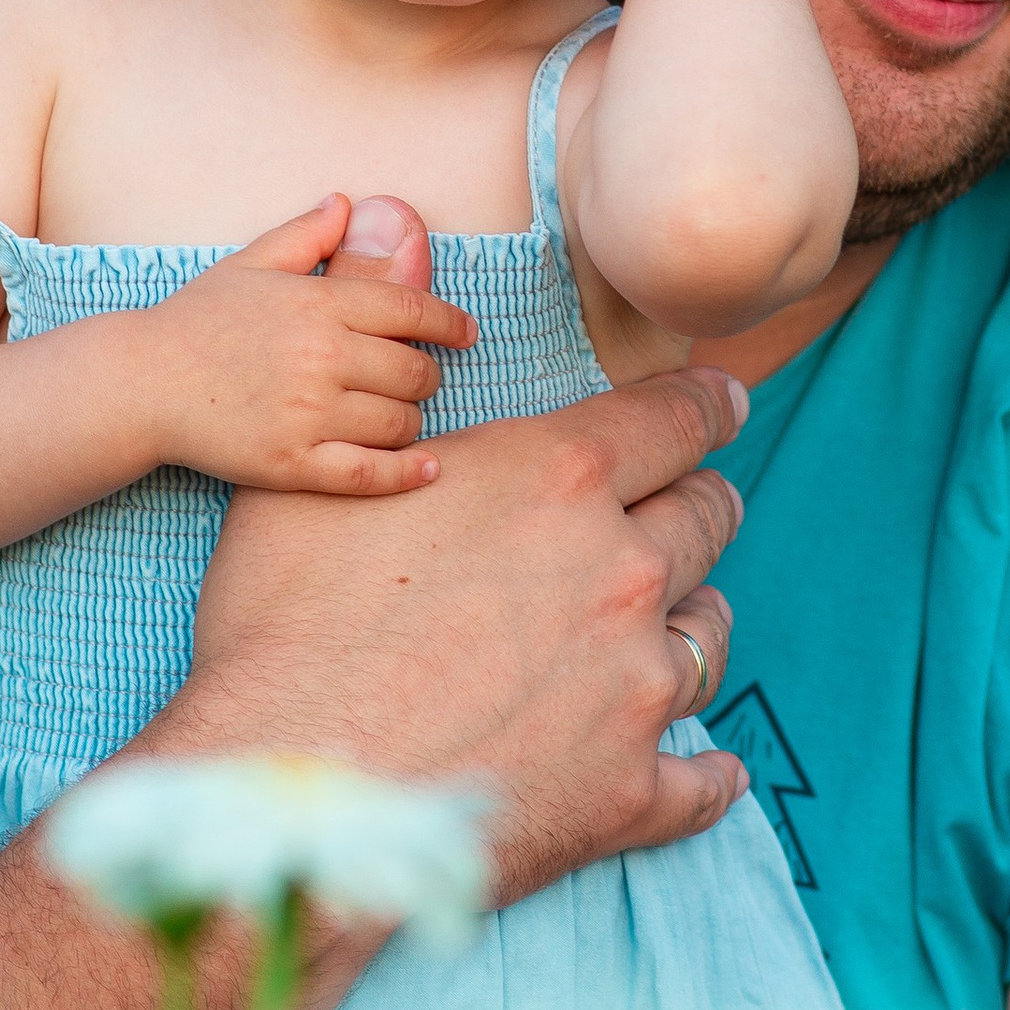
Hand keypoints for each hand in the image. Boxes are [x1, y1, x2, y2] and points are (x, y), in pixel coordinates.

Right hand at [138, 195, 477, 496]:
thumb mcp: (250, 264)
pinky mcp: (292, 464)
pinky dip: (406, 473)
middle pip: (414, 369)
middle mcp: (321, 357)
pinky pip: (368, 473)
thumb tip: (348, 202)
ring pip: (400, 422)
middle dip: (426, 374)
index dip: (449, 321)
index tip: (465, 332)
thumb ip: (306, 235)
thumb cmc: (197, 321)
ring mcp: (308, 414)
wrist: (141, 385)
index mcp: (317, 303)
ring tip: (397, 415)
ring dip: (411, 420)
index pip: (411, 309)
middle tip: (417, 378)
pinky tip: (427, 469)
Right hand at [165, 315, 749, 903]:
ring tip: (664, 635)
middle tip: (683, 516)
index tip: (724, 403)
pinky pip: (706, 777)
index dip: (704, 405)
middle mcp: (622, 568)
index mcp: (559, 480)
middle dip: (697, 509)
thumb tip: (395, 214)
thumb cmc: (284, 631)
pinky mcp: (634, 787)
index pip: (673, 419)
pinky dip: (706, 773)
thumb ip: (385, 345)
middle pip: (707, 516)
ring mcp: (638, 683)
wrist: (296, 796)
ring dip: (691, 624)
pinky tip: (706, 772)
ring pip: (710, 632)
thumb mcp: (317, 471)